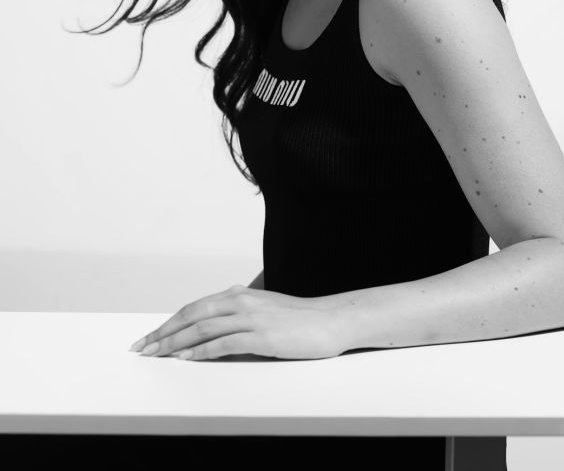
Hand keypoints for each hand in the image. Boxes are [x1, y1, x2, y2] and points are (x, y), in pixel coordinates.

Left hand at [128, 284, 344, 360]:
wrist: (331, 320)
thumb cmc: (300, 319)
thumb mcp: (264, 310)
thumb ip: (240, 314)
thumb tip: (215, 327)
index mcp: (239, 294)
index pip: (195, 307)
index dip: (171, 322)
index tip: (152, 336)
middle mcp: (241, 301)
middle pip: (192, 315)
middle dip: (163, 332)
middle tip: (142, 347)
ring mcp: (251, 318)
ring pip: (202, 328)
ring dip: (175, 343)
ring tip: (156, 354)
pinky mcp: (261, 336)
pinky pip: (224, 343)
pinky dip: (202, 351)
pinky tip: (187, 359)